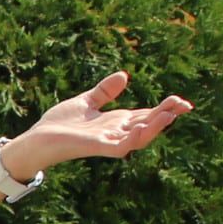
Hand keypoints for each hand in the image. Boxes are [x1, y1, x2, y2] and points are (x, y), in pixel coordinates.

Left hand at [17, 71, 191, 167]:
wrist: (37, 139)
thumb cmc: (59, 124)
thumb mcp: (85, 101)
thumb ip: (104, 91)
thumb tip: (124, 75)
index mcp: (115, 121)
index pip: (146, 115)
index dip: (164, 109)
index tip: (182, 101)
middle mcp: (116, 132)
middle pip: (148, 124)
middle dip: (167, 115)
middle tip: (185, 105)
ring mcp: (108, 141)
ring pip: (140, 136)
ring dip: (157, 126)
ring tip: (172, 114)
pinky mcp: (98, 147)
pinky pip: (122, 145)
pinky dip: (135, 137)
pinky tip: (144, 126)